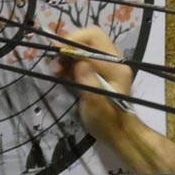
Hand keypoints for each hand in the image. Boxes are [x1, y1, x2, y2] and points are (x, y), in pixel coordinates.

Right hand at [57, 27, 133, 141]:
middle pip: (89, 39)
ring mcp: (107, 66)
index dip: (73, 41)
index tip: (56, 51)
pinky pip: (83, 59)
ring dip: (68, 55)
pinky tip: (62, 74)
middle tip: (55, 61)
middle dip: (69, 46)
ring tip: (56, 70)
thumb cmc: (107, 123)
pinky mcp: (99, 72)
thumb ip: (88, 82)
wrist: (118, 135)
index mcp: (115, 66)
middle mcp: (113, 61)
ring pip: (85, 48)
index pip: (94, 39)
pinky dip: (71, 63)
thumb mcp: (95, 105)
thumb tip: (79, 63)